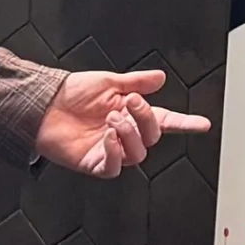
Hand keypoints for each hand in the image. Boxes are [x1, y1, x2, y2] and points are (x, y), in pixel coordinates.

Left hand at [35, 68, 211, 178]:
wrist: (42, 104)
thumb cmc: (69, 94)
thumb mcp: (107, 82)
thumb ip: (136, 82)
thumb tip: (159, 78)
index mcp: (130, 115)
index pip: (163, 121)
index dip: (184, 123)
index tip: (202, 124)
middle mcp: (123, 135)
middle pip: (151, 137)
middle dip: (145, 119)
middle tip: (129, 103)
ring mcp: (110, 150)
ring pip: (137, 153)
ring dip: (128, 133)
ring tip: (111, 117)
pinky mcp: (94, 163)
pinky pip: (114, 166)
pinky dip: (115, 151)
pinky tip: (107, 136)